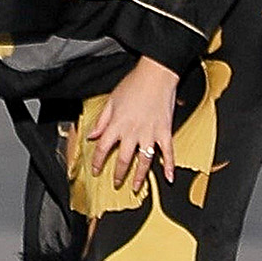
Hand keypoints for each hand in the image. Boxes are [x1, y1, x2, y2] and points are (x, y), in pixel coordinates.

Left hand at [87, 56, 177, 191]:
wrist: (157, 74)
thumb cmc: (134, 83)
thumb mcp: (111, 100)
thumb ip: (101, 120)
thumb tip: (92, 135)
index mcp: (117, 124)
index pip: (103, 149)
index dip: (98, 162)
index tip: (96, 170)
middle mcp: (132, 132)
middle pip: (123, 160)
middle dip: (118, 174)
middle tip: (116, 182)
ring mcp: (150, 134)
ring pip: (144, 161)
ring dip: (139, 176)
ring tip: (136, 186)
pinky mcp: (165, 132)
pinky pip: (168, 153)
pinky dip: (169, 166)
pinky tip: (169, 177)